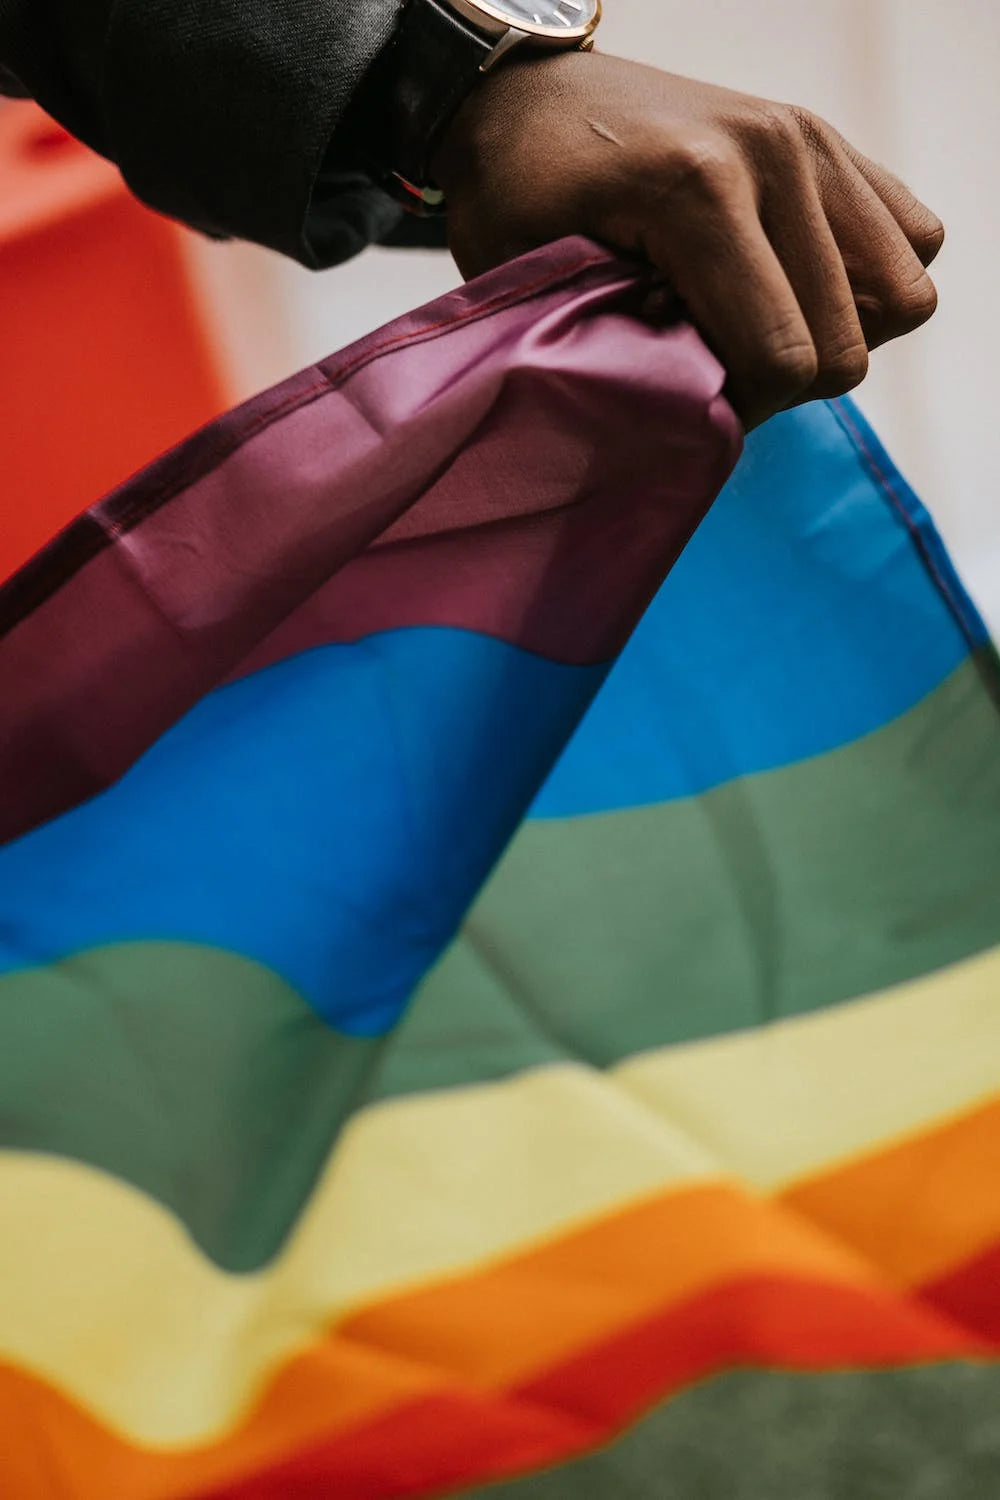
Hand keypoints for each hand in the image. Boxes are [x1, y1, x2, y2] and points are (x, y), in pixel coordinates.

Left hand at [432, 51, 943, 429]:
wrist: (525, 102)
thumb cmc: (517, 197)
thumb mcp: (538, 289)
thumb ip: (619, 360)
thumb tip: (698, 427)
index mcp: (700, 192)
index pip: (782, 358)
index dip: (742, 412)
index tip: (690, 406)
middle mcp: (776, 155)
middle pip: (847, 343)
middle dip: (785, 384)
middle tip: (719, 370)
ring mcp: (813, 142)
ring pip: (901, 296)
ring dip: (836, 336)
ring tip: (762, 328)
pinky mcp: (832, 142)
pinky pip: (911, 242)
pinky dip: (867, 286)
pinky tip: (795, 290)